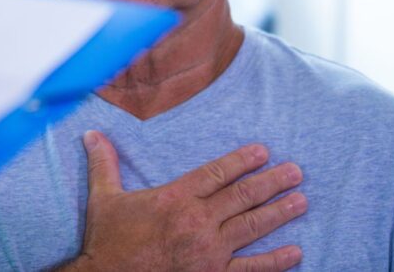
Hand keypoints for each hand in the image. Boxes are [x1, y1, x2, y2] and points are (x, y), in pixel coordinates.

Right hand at [65, 130, 306, 271]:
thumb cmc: (106, 242)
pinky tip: (295, 252)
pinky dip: (275, 261)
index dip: (242, 161)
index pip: (217, 173)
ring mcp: (208, 252)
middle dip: (272, 182)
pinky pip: (250, 269)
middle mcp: (197, 221)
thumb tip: (92, 134)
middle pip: (242, 196)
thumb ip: (104, 164)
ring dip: (279, 213)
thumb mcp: (103, 199)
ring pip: (251, 227)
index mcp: (175, 198)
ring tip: (301, 200)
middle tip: (296, 172)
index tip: (264, 151)